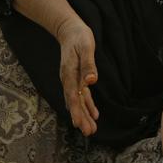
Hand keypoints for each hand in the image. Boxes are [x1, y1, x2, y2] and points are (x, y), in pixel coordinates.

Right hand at [55, 17, 99, 135]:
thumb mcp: (86, 47)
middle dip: (81, 118)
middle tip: (88, 133)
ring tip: (91, 130)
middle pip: (74, 102)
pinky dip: (87, 105)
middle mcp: (68, 79)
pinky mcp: (77, 78)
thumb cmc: (79, 37)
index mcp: (69, 73)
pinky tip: (94, 114)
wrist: (70, 30)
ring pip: (78, 101)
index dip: (76, 110)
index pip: (73, 95)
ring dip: (84, 115)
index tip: (79, 124)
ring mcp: (72, 79)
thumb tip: (91, 81)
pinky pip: (82, 95)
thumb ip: (88, 64)